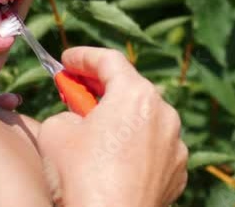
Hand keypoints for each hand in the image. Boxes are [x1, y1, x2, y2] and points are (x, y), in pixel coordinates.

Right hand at [37, 47, 187, 206]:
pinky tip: (115, 161)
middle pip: (130, 88)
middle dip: (101, 88)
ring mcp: (176, 143)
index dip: (83, 57)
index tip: (66, 60)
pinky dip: (136, 147)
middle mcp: (164, 113)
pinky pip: (154, 148)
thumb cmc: (82, 177)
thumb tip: (77, 118)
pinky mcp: (178, 170)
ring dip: (122, 119)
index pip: (109, 60)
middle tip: (76, 91)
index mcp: (136, 94)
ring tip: (96, 132)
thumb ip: (67, 111)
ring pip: (145, 119)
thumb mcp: (56, 131)